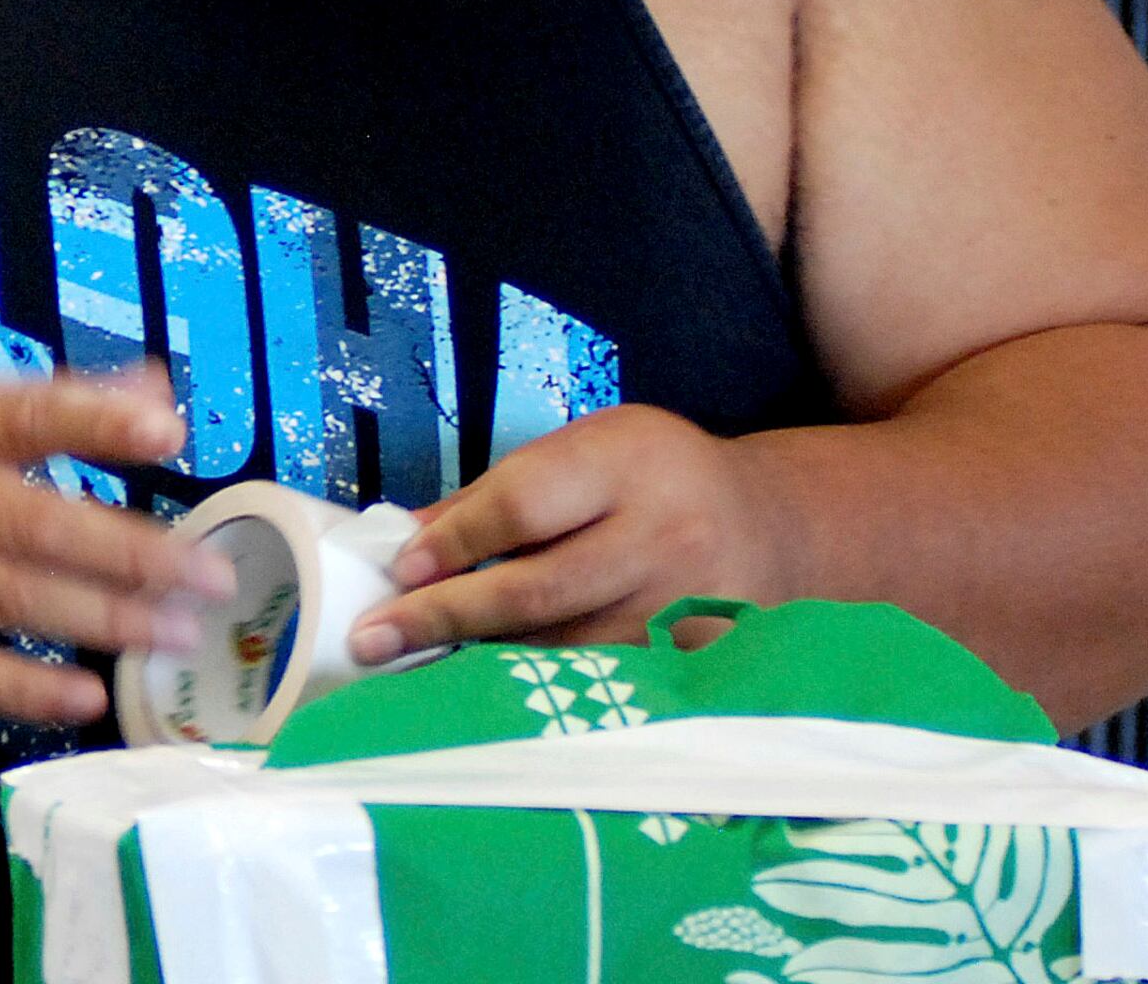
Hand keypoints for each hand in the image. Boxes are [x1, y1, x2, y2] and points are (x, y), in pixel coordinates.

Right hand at [0, 357, 234, 728]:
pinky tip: (85, 697)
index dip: (97, 419)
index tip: (169, 429)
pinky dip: (26, 688)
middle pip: (41, 526)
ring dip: (105, 623)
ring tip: (177, 637)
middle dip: (135, 555)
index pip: (25, 414)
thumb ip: (30, 400)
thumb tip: (153, 393)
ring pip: (16, 603)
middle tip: (213, 577)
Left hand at [348, 405, 803, 663]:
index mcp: (628, 462)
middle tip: (374, 638)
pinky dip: (543, 689)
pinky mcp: (701, 661)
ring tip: (414, 672)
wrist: (773, 526)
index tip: (402, 570)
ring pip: (567, 649)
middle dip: (447, 616)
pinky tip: (491, 696)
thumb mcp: (585, 451)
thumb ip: (500, 493)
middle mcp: (665, 534)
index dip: (457, 541)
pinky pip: (606, 682)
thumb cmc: (653, 479)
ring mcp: (688, 607)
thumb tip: (406, 542)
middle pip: (539, 589)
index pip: (524, 505)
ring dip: (484, 663)